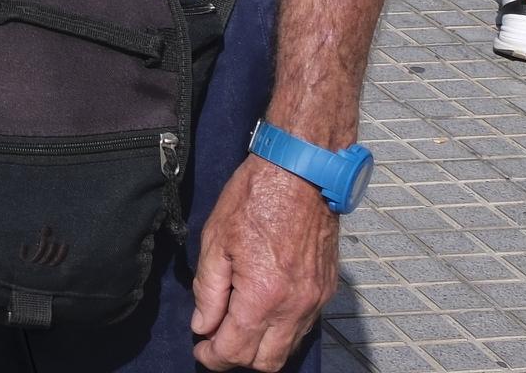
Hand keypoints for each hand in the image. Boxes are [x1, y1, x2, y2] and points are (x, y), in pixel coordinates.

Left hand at [191, 154, 338, 369]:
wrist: (302, 172)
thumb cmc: (256, 197)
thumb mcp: (216, 239)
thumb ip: (208, 291)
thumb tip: (203, 325)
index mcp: (262, 296)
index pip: (235, 350)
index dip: (212, 357)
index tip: (200, 350)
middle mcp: (295, 306)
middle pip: (265, 362)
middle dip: (236, 358)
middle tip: (215, 341)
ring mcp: (315, 300)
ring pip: (288, 350)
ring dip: (261, 349)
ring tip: (236, 328)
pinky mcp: (326, 290)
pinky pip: (304, 328)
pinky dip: (282, 332)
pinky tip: (262, 313)